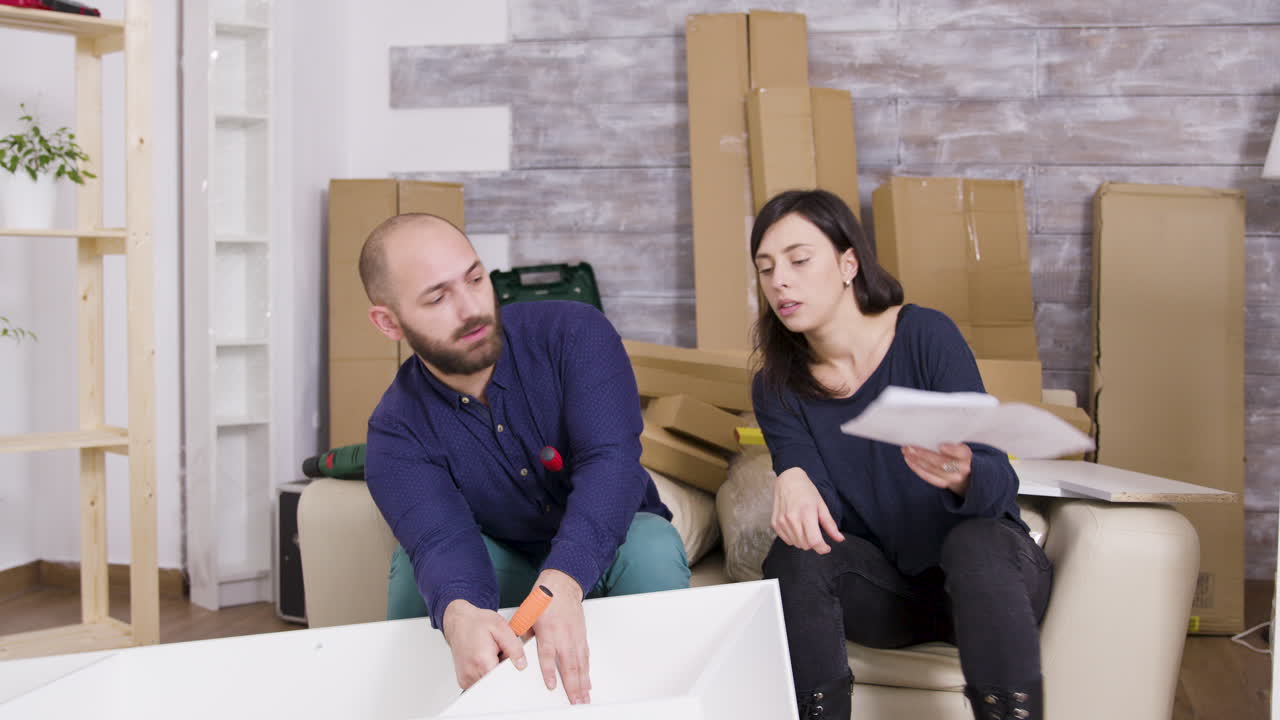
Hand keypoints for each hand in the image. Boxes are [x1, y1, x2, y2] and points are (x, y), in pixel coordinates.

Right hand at [441, 599, 527, 689]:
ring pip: (490, 684)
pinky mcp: (465, 681)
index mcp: (482, 661)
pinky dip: (486, 673)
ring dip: (494, 672)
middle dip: (503, 671)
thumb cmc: (477, 622)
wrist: (459, 622)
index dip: (511, 670)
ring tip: (490, 655)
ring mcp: (466, 679)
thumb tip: (522, 665)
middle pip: (497, 683)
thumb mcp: (501, 628)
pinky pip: (482, 683)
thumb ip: (514, 648)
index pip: (504, 680)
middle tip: (498, 653)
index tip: (509, 659)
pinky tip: (484, 660)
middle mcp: (471, 673)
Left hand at [530, 569, 590, 703]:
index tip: (552, 686)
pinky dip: (587, 672)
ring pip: (580, 664)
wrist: (562, 585)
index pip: (548, 655)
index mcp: (548, 630)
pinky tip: (588, 683)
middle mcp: (563, 635)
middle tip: (575, 702)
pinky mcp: (581, 636)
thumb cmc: (543, 600)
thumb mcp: (526, 616)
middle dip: (573, 686)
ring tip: (584, 698)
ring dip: (583, 683)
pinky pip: (585, 657)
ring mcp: (574, 636)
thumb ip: (521, 636)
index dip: (549, 672)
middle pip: (569, 664)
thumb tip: (511, 652)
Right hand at [772, 467, 844, 553]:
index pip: (814, 541)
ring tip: (806, 528)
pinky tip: (797, 527)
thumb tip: (840, 539)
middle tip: (816, 533)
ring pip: (796, 544)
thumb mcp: (821, 505)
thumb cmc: (807, 491)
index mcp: (806, 513)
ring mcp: (781, 521)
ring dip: (804, 541)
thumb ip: (830, 524)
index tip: (827, 547)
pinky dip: (794, 538)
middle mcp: (792, 518)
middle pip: (805, 545)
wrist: (788, 480)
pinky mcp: (775, 523)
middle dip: (814, 543)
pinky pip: (787, 540)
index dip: (822, 548)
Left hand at [903, 443, 972, 495]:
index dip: (952, 450)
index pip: (961, 453)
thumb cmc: (957, 453)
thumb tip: (931, 432)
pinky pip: (928, 477)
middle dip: (924, 454)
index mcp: (967, 455)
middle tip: (910, 446)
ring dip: (916, 460)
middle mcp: (962, 469)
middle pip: (941, 462)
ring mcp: (953, 478)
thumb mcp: (959, 446)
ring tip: (906, 450)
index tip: (941, 446)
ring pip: (932, 469)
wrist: (964, 472)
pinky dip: (917, 468)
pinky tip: (909, 460)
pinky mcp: (944, 483)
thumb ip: (949, 441)